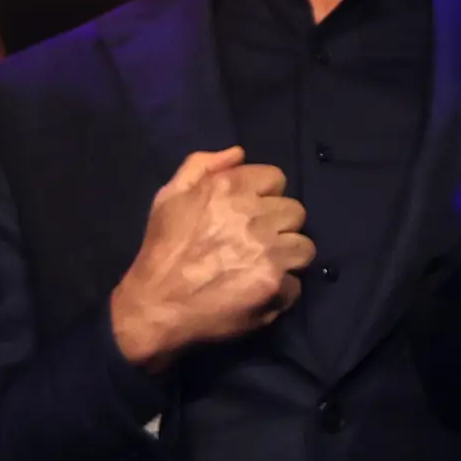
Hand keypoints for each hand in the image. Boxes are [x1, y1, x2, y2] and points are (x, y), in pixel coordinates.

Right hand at [107, 147, 310, 371]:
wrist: (156, 306)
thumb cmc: (162, 249)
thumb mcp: (169, 196)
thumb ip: (201, 165)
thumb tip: (239, 153)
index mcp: (229, 188)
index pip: (276, 178)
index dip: (264, 196)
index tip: (250, 214)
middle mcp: (254, 215)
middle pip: (295, 212)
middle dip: (278, 225)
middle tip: (255, 243)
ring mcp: (268, 252)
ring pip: (304, 247)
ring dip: (287, 257)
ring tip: (262, 268)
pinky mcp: (275, 285)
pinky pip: (296, 283)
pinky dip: (280, 290)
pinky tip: (257, 292)